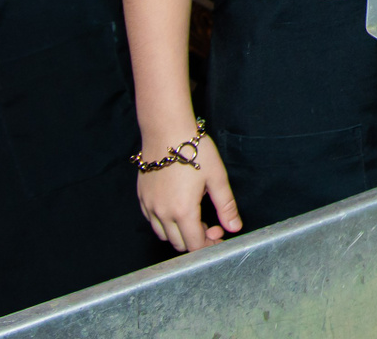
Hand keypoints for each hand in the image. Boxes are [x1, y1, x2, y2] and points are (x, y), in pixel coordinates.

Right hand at [136, 130, 241, 253]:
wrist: (166, 131)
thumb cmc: (194, 151)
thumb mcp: (217, 178)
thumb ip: (226, 206)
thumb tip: (234, 227)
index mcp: (183, 211)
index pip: (194, 245)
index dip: (209, 245)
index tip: (219, 233)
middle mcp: (162, 214)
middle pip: (178, 243)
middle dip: (196, 239)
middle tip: (210, 224)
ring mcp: (149, 207)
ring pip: (163, 235)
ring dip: (179, 233)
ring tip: (193, 216)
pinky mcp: (141, 198)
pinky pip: (152, 221)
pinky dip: (164, 224)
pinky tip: (176, 209)